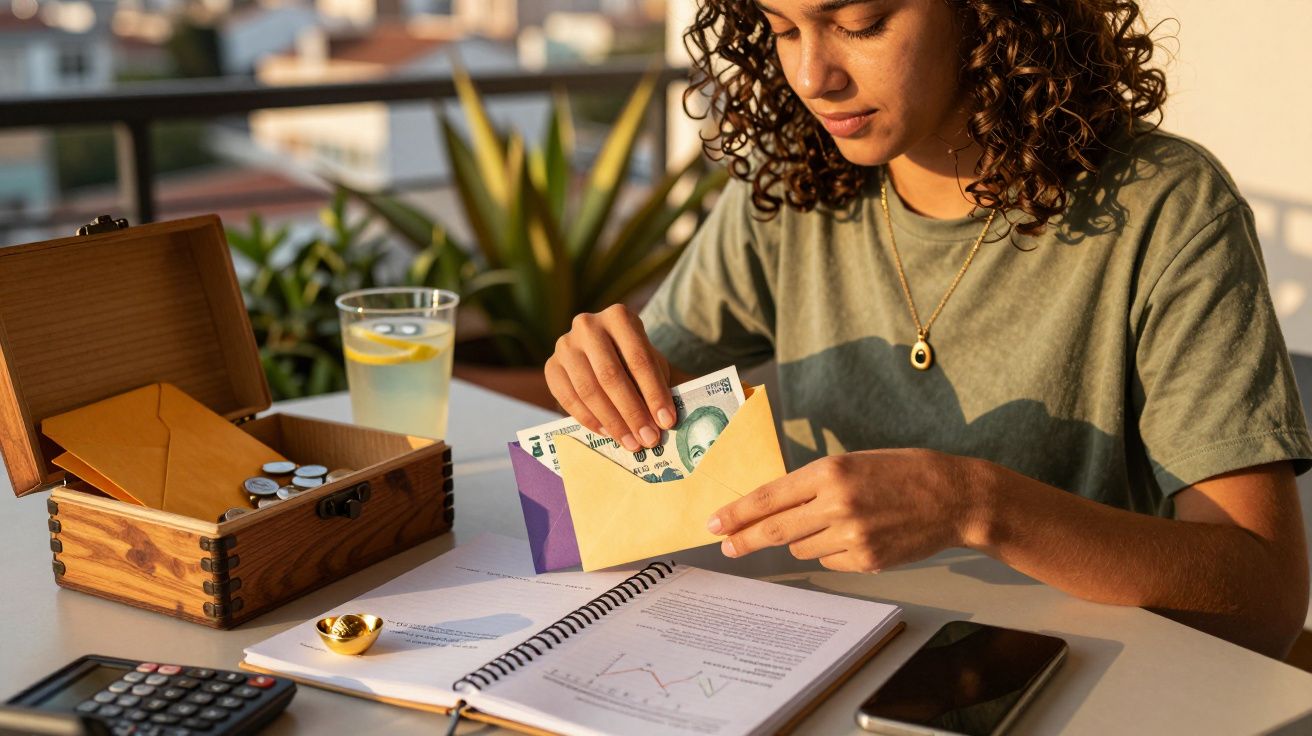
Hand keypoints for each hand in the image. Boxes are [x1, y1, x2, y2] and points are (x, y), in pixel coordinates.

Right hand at [545, 304, 676, 451]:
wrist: (604, 350)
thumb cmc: (633, 358)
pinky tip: (608, 433)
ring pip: (588, 390)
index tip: (667, 421)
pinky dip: (590, 420)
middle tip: (648, 438)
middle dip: (632, 412)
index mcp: (618, 316)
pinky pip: (568, 399)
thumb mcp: (650, 361)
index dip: (654, 393)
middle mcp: (588, 325)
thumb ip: (655, 383)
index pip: (639, 359)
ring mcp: (565, 345)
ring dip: (612, 421)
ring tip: (631, 442)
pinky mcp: (551, 366)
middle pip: (611, 376)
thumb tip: (660, 421)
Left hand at [706, 449, 989, 571]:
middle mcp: (837, 504)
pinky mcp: (866, 561)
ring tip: (835, 521)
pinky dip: (831, 551)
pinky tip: (858, 534)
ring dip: (803, 539)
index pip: (769, 497)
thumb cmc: (902, 472)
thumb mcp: (852, 463)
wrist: (953, 497)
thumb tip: (773, 507)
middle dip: (744, 539)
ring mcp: (852, 536)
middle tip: (725, 546)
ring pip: (802, 548)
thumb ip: (813, 483)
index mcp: (831, 471)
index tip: (714, 523)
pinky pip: (829, 561)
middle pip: (775, 530)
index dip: (737, 513)